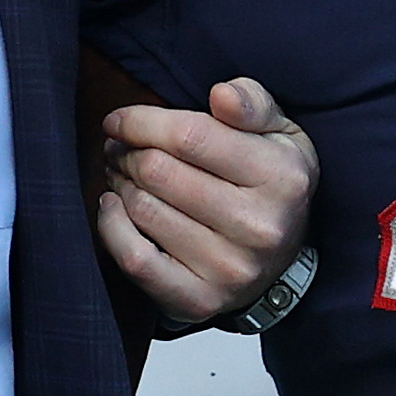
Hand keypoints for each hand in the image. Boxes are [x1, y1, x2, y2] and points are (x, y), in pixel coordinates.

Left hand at [97, 78, 316, 325]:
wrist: (284, 263)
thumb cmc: (271, 184)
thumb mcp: (280, 133)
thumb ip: (252, 103)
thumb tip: (221, 94)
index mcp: (281, 177)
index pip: (190, 136)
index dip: (141, 122)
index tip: (119, 120)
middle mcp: (259, 226)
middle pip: (159, 172)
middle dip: (127, 152)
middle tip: (121, 148)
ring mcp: (229, 268)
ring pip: (143, 209)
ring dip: (120, 183)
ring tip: (122, 173)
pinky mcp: (200, 300)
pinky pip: (136, 259)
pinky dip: (111, 227)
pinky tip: (112, 206)